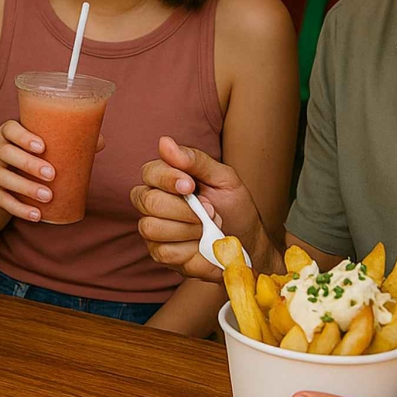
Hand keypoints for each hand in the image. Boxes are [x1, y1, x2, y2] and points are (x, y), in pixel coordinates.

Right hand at [0, 120, 104, 222]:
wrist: (6, 173)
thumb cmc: (33, 154)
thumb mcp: (46, 144)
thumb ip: (69, 141)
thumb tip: (99, 142)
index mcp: (8, 132)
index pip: (10, 129)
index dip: (23, 136)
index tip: (43, 147)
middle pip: (6, 152)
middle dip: (28, 164)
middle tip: (52, 175)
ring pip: (1, 176)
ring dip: (25, 188)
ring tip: (48, 197)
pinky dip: (17, 208)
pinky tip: (35, 215)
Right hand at [131, 136, 266, 280]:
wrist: (249, 243)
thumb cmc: (234, 207)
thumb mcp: (224, 178)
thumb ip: (195, 160)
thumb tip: (165, 142)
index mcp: (166, 178)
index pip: (150, 172)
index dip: (168, 179)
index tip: (191, 186)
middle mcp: (153, 202)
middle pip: (148, 201)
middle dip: (183, 209)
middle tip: (210, 211)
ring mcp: (154, 229)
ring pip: (152, 228)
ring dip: (187, 230)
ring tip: (208, 228)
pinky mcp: (160, 253)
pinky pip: (164, 252)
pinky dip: (190, 250)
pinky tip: (202, 245)